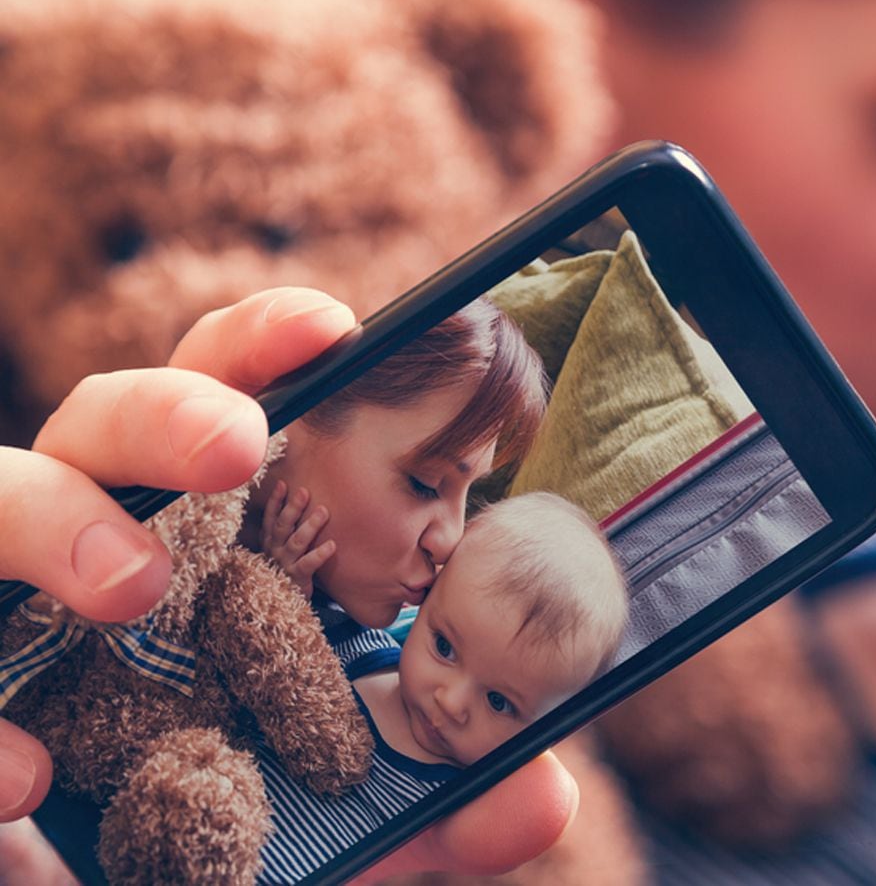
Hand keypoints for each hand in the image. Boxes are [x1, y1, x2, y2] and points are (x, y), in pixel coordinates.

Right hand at [0, 288, 577, 880]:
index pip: (221, 397)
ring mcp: (5, 612)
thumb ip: (433, 799)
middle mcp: (91, 542)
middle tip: (240, 441)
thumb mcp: (344, 823)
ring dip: (53, 518)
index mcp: (196, 535)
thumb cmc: (225, 829)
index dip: (264, 348)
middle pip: (104, 418)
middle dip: (167, 410)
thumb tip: (541, 793)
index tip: (336, 327)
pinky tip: (30, 777)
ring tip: (132, 584)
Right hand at [260, 481, 335, 598]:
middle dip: (293, 507)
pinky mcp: (296, 577)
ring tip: (324, 511)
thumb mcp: (283, 550)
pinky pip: (308, 564)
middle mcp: (274, 550)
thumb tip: (306, 507)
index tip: (282, 483)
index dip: (275, 501)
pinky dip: (320, 554)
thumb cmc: (286, 571)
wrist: (281, 604)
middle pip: (283, 525)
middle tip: (305, 491)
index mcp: (270, 542)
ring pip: (296, 541)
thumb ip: (289, 532)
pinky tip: (332, 545)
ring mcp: (284, 564)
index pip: (271, 518)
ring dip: (310, 525)